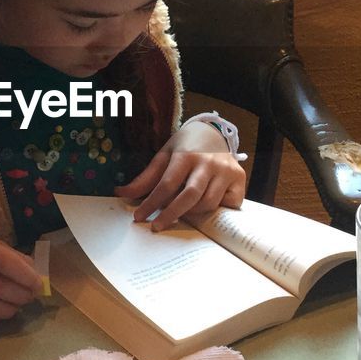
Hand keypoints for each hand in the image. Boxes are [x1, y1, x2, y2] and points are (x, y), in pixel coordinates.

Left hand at [113, 120, 246, 230]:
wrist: (215, 133)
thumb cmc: (186, 147)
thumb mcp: (164, 155)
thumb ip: (146, 177)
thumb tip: (120, 193)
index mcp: (186, 154)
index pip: (167, 184)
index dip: (151, 203)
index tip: (139, 217)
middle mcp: (208, 162)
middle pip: (190, 196)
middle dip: (171, 214)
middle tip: (156, 227)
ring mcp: (226, 171)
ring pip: (208, 203)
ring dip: (191, 213)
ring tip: (180, 212)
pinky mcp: (239, 179)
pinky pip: (226, 205)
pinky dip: (214, 211)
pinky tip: (204, 207)